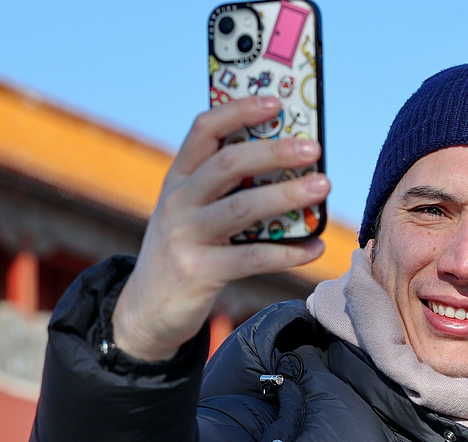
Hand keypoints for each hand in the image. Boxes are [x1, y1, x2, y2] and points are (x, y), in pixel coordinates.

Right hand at [112, 97, 329, 360]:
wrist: (145, 311)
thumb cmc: (185, 253)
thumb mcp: (192, 213)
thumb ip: (227, 191)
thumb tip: (294, 170)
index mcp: (178, 179)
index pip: (204, 130)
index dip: (239, 111)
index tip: (276, 103)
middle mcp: (178, 202)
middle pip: (228, 164)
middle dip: (274, 152)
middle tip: (313, 149)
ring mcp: (185, 236)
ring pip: (242, 207)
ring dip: (287, 195)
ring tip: (323, 187)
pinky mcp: (199, 271)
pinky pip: (252, 258)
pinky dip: (289, 252)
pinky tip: (316, 247)